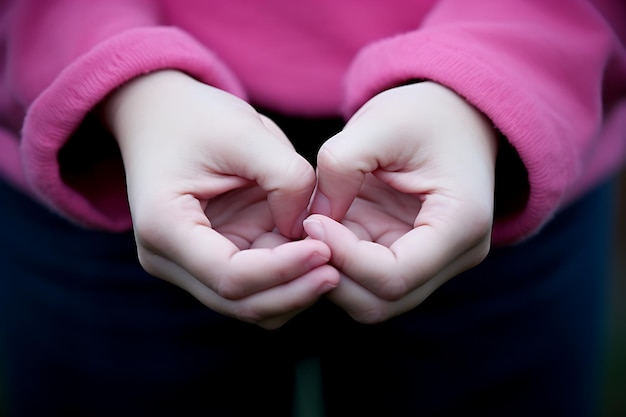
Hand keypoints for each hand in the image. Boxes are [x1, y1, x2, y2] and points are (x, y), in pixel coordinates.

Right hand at [101, 70, 338, 328]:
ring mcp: (191, 264)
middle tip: (339, 266)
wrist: (164, 115)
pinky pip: (256, 287)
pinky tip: (316, 255)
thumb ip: (286, 178)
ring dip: (294, 291)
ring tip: (333, 260)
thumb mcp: (245, 132)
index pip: (229, 276)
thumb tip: (308, 226)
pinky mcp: (214, 259)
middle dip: (294, 290)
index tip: (326, 249)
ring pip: (251, 305)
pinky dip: (288, 280)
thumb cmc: (197, 118)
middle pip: (240, 302)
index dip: (282, 270)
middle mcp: (169, 258)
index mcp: (164, 226)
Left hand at [305, 82, 496, 322]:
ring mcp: (433, 262)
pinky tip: (323, 230)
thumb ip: (341, 167)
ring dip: (333, 272)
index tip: (311, 220)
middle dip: (333, 274)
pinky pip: (367, 279)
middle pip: (382, 302)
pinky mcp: (409, 256)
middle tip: (304, 232)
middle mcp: (455, 256)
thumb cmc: (424, 114)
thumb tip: (313, 220)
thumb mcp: (381, 123)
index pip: (394, 276)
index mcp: (460, 224)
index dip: (343, 257)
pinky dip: (338, 263)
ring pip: (371, 300)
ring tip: (311, 229)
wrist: (452, 116)